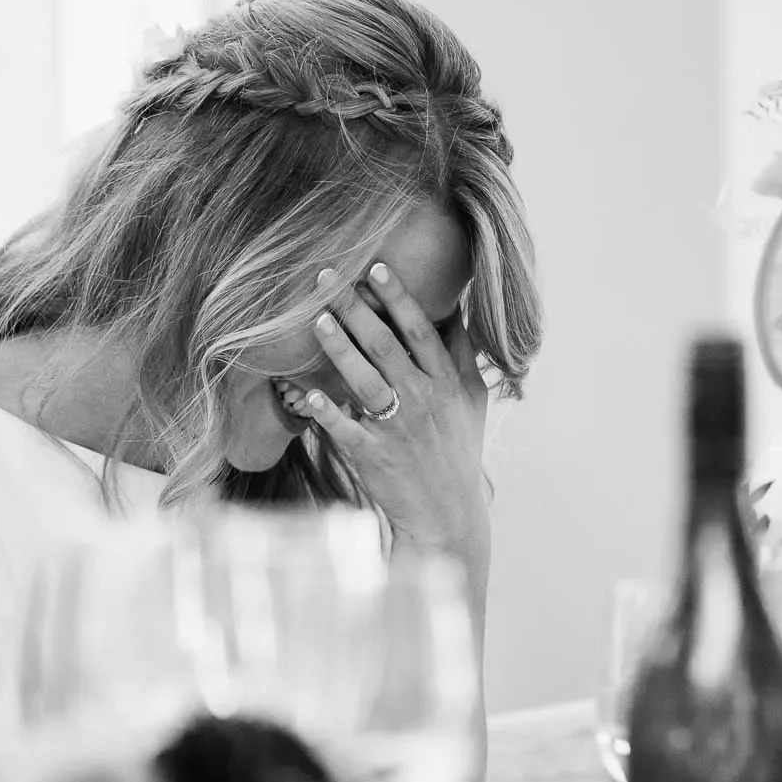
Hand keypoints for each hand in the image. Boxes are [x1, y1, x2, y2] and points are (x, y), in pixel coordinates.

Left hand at [280, 263, 492, 562]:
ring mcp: (398, 430)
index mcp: (447, 383)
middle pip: (386, 346)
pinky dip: (329, 414)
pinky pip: (347, 431)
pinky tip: (307, 395)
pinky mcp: (374, 458)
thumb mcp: (473, 399)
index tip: (377, 267)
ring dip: (340, 349)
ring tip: (317, 320)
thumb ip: (463, 353)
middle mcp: (424, 401)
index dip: (399, 298)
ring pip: (365, 381)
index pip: (421, 331)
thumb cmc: (457, 450)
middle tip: (328, 278)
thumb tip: (453, 306)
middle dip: (356, 309)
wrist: (448, 514)